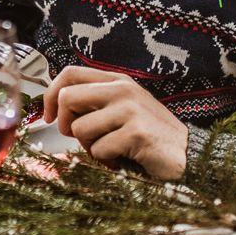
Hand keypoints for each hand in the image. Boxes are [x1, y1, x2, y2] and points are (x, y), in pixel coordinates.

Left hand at [42, 66, 189, 179]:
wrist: (187, 154)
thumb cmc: (150, 135)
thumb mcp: (122, 109)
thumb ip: (96, 103)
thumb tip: (57, 107)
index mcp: (117, 81)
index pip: (69, 73)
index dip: (50, 95)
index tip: (48, 116)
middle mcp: (123, 89)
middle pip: (67, 98)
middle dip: (65, 124)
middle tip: (81, 138)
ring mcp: (130, 109)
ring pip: (80, 128)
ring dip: (89, 147)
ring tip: (110, 150)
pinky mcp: (136, 132)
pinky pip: (98, 149)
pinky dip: (106, 161)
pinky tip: (122, 159)